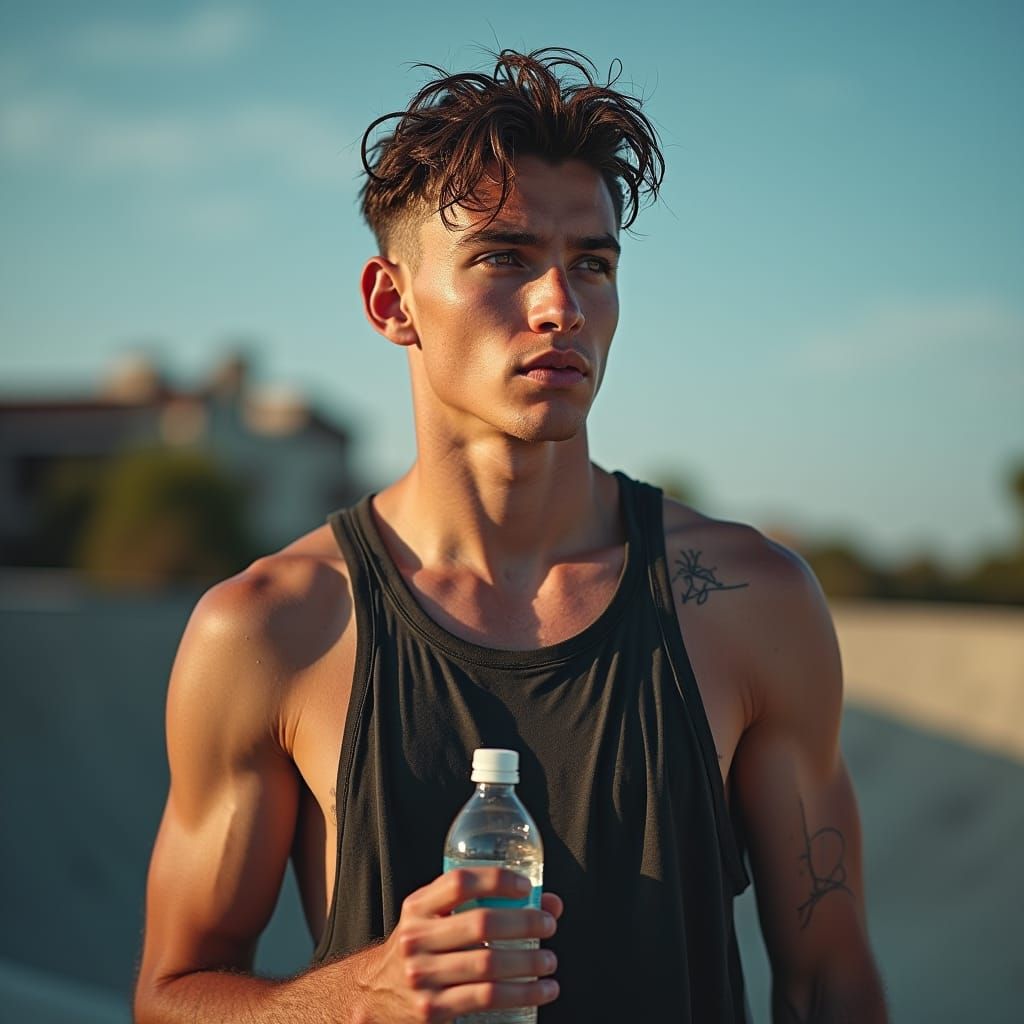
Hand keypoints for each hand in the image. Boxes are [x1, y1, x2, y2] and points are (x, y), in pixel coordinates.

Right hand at [354, 868, 560, 1022]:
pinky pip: (487, 999)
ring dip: (529, 963)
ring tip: (550, 961)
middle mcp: (417, 939)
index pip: (459, 882)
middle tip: (548, 925)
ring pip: (488, 966)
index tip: (526, 887)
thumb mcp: (434, 918)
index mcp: (418, 908)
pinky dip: (523, 994)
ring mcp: (423, 977)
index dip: (497, 880)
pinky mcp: (433, 1010)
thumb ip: (481, 904)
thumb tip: (549, 902)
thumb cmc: (419, 949)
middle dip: (524, 923)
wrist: (373, 995)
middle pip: (481, 924)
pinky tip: (543, 990)